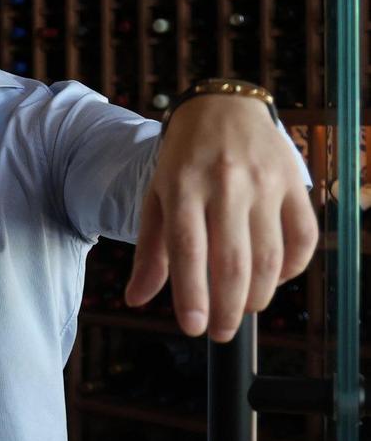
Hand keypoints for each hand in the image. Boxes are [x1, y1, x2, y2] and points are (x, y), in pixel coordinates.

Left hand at [125, 96, 317, 341]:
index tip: (194, 328)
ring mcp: (264, 182)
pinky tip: (274, 278)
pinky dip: (292, 267)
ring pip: (270, 256)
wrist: (222, 108)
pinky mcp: (295, 181)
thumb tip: (136, 299)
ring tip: (243, 309)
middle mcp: (225, 184)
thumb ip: (150, 250)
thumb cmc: (183, 159)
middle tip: (221, 333)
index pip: (188, 251)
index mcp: (183, 187)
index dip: (192, 295)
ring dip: (258, 294)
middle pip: (231, 261)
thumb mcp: (156, 197)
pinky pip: (303, 236)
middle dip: (228, 308)